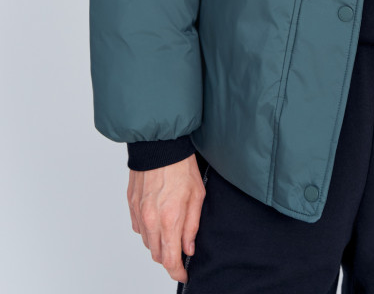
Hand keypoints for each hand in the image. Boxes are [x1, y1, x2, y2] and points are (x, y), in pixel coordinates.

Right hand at [127, 154, 206, 283]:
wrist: (159, 144)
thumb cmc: (181, 165)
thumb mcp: (197, 195)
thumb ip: (192, 225)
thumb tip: (189, 248)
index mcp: (169, 219)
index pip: (169, 259)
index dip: (177, 271)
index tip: (183, 273)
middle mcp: (150, 220)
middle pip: (157, 255)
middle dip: (169, 258)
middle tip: (180, 251)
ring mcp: (138, 212)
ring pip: (147, 243)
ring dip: (158, 244)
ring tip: (171, 231)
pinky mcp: (132, 204)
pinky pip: (138, 228)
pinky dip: (148, 231)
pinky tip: (158, 220)